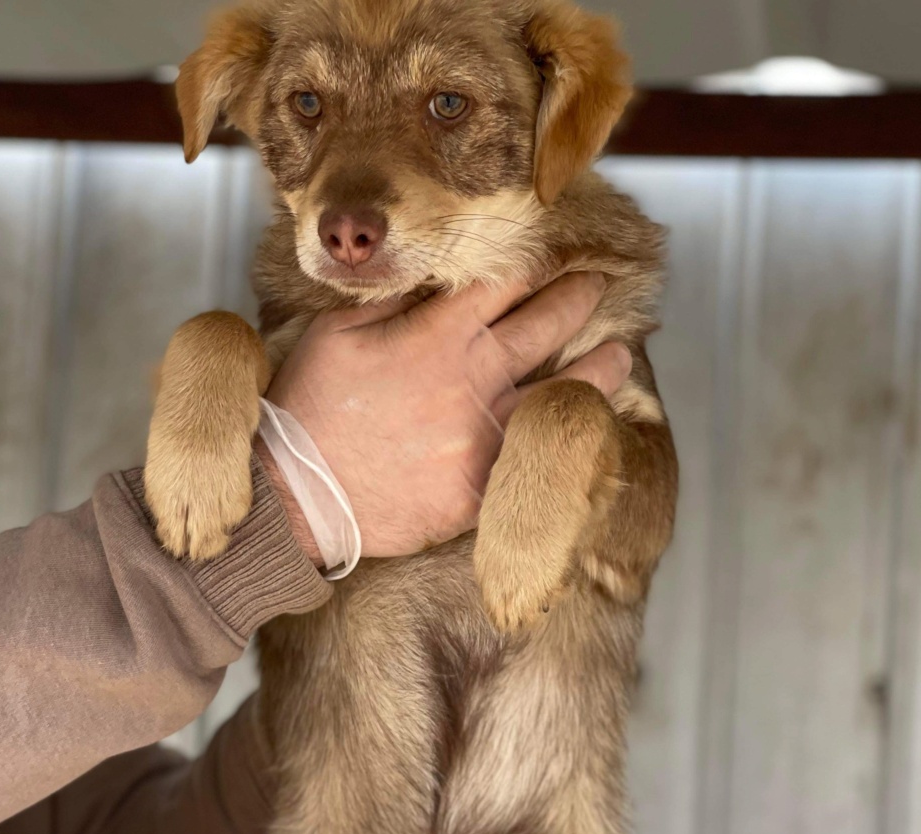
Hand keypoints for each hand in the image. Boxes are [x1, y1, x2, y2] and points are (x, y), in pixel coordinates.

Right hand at [257, 274, 631, 561]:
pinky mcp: (484, 487)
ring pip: (562, 392)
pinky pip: (538, 455)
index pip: (502, 282)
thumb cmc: (310, 410)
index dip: (531, 260)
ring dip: (598, 368)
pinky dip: (567, 436)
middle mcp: (474, 380)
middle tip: (597, 284)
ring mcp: (484, 437)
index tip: (550, 250)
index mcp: (439, 336)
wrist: (300, 497)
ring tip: (621, 354)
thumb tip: (429, 278)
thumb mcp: (337, 333)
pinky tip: (584, 425)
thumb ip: (390, 300)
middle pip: (545, 325)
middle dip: (578, 297)